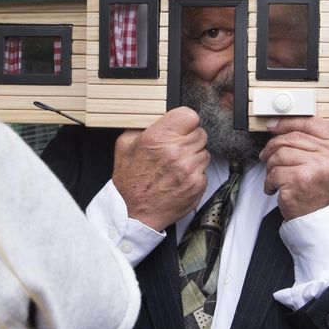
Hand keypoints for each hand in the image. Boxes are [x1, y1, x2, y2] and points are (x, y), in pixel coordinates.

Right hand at [112, 107, 208, 231]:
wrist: (133, 212)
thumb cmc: (130, 181)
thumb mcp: (124, 145)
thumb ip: (142, 127)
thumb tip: (156, 118)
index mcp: (158, 137)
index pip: (189, 115)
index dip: (184, 121)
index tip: (181, 127)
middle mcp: (176, 151)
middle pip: (200, 133)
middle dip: (189, 139)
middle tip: (175, 149)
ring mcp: (189, 169)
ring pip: (204, 152)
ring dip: (194, 156)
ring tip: (176, 165)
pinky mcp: (197, 184)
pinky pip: (204, 170)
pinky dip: (195, 173)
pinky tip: (179, 178)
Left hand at [259, 117, 328, 219]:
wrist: (323, 216)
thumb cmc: (321, 187)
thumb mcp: (328, 159)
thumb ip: (312, 140)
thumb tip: (279, 123)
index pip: (311, 122)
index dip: (288, 122)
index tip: (274, 125)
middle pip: (291, 137)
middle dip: (273, 146)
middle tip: (268, 155)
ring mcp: (315, 168)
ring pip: (279, 153)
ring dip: (271, 165)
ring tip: (277, 174)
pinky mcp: (299, 181)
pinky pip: (274, 172)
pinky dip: (270, 181)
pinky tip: (276, 186)